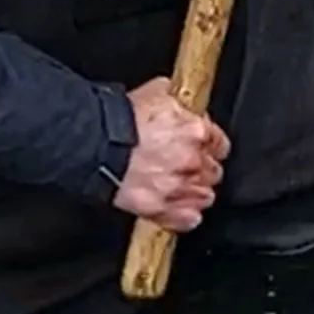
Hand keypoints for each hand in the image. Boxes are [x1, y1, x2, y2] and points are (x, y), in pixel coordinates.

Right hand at [113, 78, 230, 231]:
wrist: (93, 145)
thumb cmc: (118, 120)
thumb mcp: (153, 93)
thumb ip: (173, 99)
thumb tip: (174, 97)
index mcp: (196, 132)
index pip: (220, 144)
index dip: (210, 146)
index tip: (203, 147)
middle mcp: (192, 162)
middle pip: (213, 171)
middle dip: (202, 169)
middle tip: (185, 166)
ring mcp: (178, 189)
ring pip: (205, 197)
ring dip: (195, 192)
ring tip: (181, 187)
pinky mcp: (161, 210)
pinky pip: (188, 220)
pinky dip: (185, 216)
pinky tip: (177, 208)